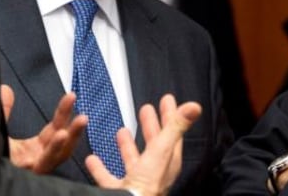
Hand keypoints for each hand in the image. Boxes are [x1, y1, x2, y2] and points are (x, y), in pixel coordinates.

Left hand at [2, 84, 86, 173]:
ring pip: (56, 157)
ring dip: (67, 141)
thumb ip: (5, 111)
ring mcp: (33, 168)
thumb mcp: (0, 130)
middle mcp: (38, 160)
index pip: (55, 128)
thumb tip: (6, 90)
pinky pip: (43, 164)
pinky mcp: (26, 174)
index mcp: (35, 149)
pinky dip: (52, 151)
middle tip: (83, 116)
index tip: (71, 96)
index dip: (64, 112)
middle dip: (74, 130)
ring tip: (74, 125)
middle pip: (62, 145)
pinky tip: (59, 138)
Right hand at [87, 94, 201, 195]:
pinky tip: (93, 160)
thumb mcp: (162, 150)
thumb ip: (175, 127)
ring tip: (122, 132)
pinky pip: (109, 177)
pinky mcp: (120, 190)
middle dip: (150, 125)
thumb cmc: (148, 187)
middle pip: (153, 144)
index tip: (167, 100)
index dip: (170, 115)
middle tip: (146, 109)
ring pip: (133, 160)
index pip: (172, 133)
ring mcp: (137, 181)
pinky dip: (100, 168)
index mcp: (167, 160)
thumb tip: (193, 107)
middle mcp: (154, 172)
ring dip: (128, 146)